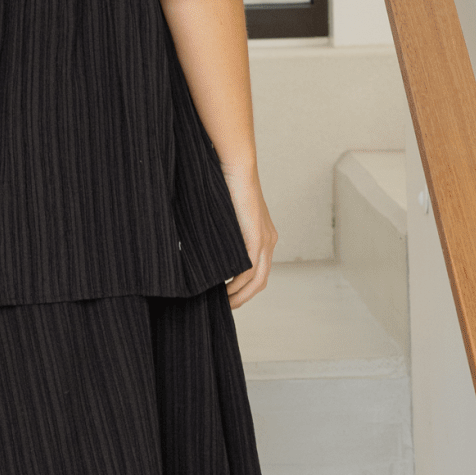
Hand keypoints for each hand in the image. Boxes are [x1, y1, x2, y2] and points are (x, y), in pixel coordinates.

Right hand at [221, 164, 277, 309]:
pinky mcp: (256, 238)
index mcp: (264, 236)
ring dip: (240, 296)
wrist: (236, 167)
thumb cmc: (225, 185)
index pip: (258, 271)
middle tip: (224, 307)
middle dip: (243, 298)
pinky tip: (223, 291)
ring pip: (256, 281)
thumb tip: (206, 248)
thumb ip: (224, 234)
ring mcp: (265, 241)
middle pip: (260, 282)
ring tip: (222, 303)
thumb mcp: (227, 216)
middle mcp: (269, 241)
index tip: (226, 297)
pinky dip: (237, 285)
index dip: (244, 289)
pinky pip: (249, 270)